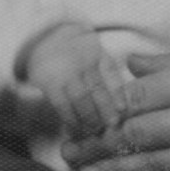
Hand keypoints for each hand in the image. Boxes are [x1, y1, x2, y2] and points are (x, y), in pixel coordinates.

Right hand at [23, 23, 123, 138]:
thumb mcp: (96, 56)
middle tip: (112, 126)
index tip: (122, 109)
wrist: (46, 40)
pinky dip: (70, 118)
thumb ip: (108, 76)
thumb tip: (123, 106)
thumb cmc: (79, 55)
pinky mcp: (49, 81)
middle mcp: (82, 59)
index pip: (111, 72)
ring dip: (89, 117)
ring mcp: (66, 70)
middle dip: (105, 109)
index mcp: (98, 53)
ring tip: (95, 130)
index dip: (118, 92)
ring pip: (81, 97)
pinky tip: (76, 127)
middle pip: (97, 87)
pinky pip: (62, 103)